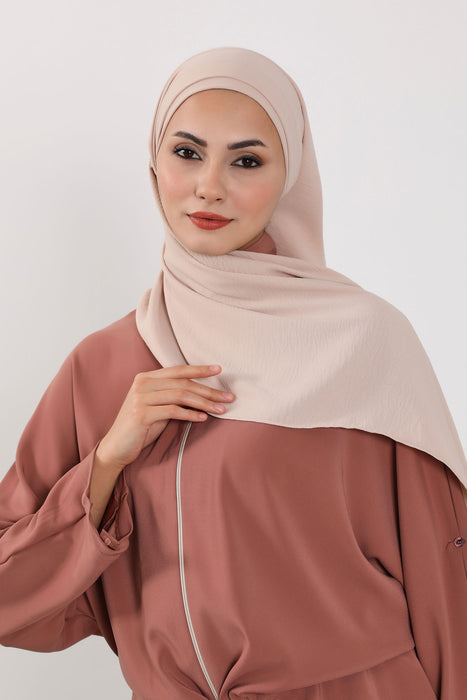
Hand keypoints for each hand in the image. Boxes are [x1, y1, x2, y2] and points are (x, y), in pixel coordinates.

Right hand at [95, 364, 234, 470]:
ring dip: (204, 402)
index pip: (178, 370)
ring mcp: (140, 398)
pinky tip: (203, 418)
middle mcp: (142, 383)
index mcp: (146, 378)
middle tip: (228, 397)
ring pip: (180, 395)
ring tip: (221, 409)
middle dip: (209, 390)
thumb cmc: (141, 427)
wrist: (116, 447)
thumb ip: (172, 396)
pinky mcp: (141, 414)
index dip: (199, 369)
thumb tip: (203, 392)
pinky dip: (190, 414)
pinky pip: (172, 411)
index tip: (219, 369)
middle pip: (183, 383)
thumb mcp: (158, 406)